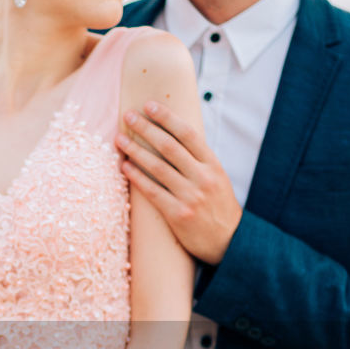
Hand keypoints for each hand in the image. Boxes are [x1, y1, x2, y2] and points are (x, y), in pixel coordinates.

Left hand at [116, 101, 241, 264]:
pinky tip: (124, 166)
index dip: (167, 117)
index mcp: (213, 165)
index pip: (187, 134)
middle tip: (128, 116)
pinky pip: (152, 191)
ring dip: (135, 150)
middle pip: (169, 146)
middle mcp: (202, 177)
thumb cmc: (219, 208)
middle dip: (146, 128)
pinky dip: (137, 177)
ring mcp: (190, 196)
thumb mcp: (217, 178)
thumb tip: (174, 137)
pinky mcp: (178, 214)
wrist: (230, 242)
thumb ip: (198, 161)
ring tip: (119, 139)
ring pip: (157, 167)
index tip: (148, 106)